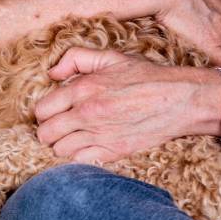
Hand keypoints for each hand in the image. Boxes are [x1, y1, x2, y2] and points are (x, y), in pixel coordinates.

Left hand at [35, 47, 204, 162]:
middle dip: (48, 130)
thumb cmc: (146, 76)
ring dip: (62, 145)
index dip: (43, 112)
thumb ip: (76, 58)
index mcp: (83, 88)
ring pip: (59, 151)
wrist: (178, 99)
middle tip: (59, 126)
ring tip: (73, 136)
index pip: (41, 110)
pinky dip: (78, 157)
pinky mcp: (114, 152)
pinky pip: (80, 163)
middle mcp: (87, 113)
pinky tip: (87, 147)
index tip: (53, 111)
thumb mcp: (110, 57)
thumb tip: (52, 73)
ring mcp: (100, 135)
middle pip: (45, 134)